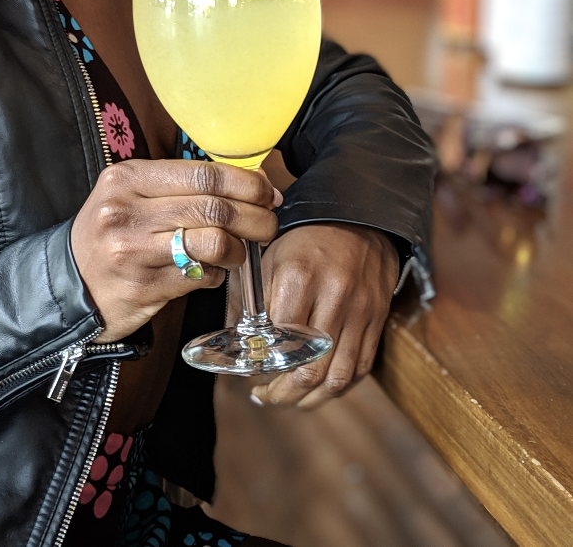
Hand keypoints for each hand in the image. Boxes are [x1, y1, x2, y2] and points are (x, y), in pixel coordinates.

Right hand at [70, 160, 280, 341]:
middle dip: (254, 216)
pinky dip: (216, 274)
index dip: (245, 183)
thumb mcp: (130, 196)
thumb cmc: (111, 235)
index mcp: (127, 178)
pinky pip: (200, 277)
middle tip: (268, 223)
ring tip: (240, 251)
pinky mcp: (144, 287)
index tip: (267, 192)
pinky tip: (211, 271)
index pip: (203, 174)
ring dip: (239, 248)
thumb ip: (180, 186)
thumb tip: (250, 184)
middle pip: (214, 207)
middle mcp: (127, 211)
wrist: (69, 284)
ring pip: (213, 243)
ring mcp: (134, 251)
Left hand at [250, 222, 398, 408]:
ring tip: (291, 399)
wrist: (357, 218)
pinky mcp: (376, 320)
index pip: (278, 342)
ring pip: (337, 378)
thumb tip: (239, 344)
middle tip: (266, 396)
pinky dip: (338, 386)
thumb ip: (255, 302)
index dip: (263, 368)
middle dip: (284, 394)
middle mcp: (332, 298)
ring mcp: (359, 312)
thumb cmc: (306, 240)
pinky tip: (319, 387)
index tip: (251, 376)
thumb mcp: (271, 259)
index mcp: (299, 278)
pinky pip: (360, 368)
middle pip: (309, 369)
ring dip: (312, 399)